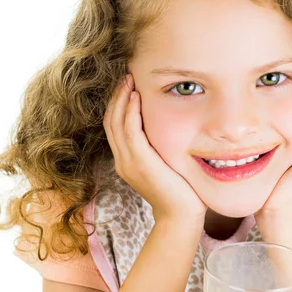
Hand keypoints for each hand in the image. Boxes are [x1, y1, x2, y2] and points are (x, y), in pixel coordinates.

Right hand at [103, 73, 207, 226]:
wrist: (180, 216)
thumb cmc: (179, 192)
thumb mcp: (164, 166)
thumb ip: (158, 149)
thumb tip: (167, 130)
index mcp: (126, 161)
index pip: (114, 127)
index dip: (117, 104)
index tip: (125, 85)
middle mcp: (122, 161)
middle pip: (110, 121)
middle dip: (116, 96)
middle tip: (124, 75)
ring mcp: (128, 162)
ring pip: (116, 123)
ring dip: (121, 99)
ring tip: (128, 80)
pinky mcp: (140, 163)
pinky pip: (130, 131)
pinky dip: (130, 112)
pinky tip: (135, 97)